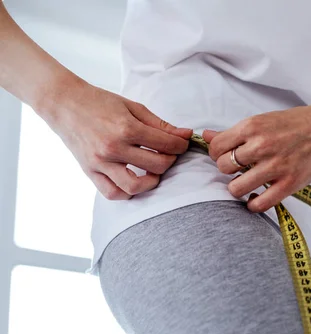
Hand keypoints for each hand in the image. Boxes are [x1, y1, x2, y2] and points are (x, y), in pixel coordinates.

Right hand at [39, 78, 192, 199]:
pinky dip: (127, 193)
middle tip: (169, 154)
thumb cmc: (100, 102)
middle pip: (157, 166)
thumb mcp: (133, 107)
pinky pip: (112, 193)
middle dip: (170, 161)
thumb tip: (186, 134)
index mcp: (126, 128)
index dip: (181, 145)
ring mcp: (100, 162)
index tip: (182, 143)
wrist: (64, 104)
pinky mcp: (90, 172)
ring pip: (135, 186)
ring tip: (153, 171)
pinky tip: (134, 181)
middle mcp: (113, 148)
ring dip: (152, 182)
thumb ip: (161, 124)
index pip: (166, 145)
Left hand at [202, 97, 310, 212]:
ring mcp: (276, 166)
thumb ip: (234, 132)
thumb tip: (206, 136)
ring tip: (246, 183)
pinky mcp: (290, 183)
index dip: (217, 154)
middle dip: (227, 170)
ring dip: (237, 188)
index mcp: (253, 127)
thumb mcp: (263, 120)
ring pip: (236, 188)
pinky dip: (253, 204)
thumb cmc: (297, 123)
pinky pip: (261, 203)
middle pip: (223, 167)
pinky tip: (255, 198)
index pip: (216, 147)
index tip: (225, 156)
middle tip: (238, 169)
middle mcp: (261, 146)